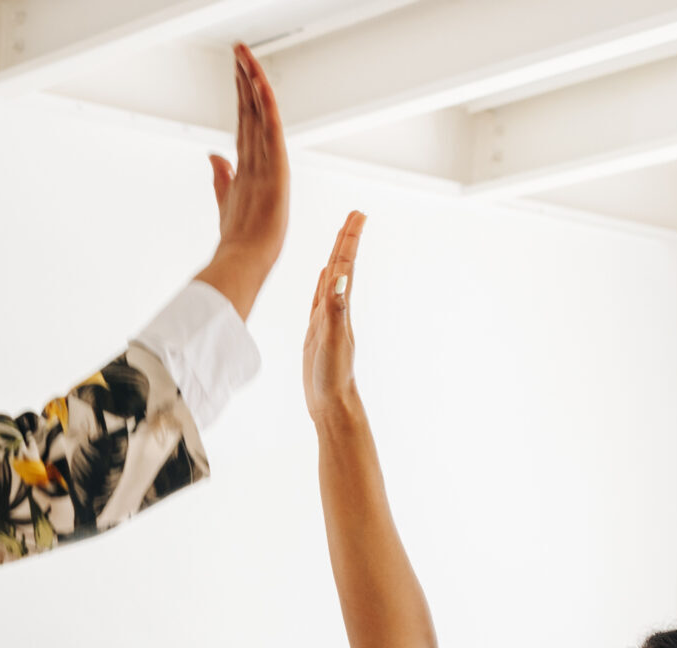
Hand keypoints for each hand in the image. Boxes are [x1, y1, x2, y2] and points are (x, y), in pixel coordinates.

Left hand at [193, 43, 288, 320]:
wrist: (246, 260)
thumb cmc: (244, 238)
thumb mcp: (227, 199)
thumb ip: (222, 175)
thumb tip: (213, 155)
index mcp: (251, 165)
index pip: (245, 120)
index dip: (241, 93)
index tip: (236, 68)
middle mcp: (262, 159)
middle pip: (253, 110)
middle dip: (246, 78)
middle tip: (240, 49)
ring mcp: (270, 164)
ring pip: (261, 114)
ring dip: (253, 83)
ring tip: (245, 56)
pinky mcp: (276, 172)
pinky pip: (270, 132)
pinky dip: (265, 107)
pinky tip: (260, 85)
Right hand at [303, 211, 364, 417]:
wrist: (332, 405)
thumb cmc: (333, 377)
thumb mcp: (332, 340)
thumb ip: (335, 309)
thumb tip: (341, 277)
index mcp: (340, 308)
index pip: (345, 266)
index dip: (350, 239)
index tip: (358, 214)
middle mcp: (337, 309)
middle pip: (342, 266)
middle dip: (347, 239)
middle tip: (355, 214)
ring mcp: (327, 320)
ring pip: (332, 279)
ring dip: (337, 256)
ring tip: (341, 237)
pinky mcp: (317, 331)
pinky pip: (319, 299)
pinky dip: (322, 283)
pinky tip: (324, 277)